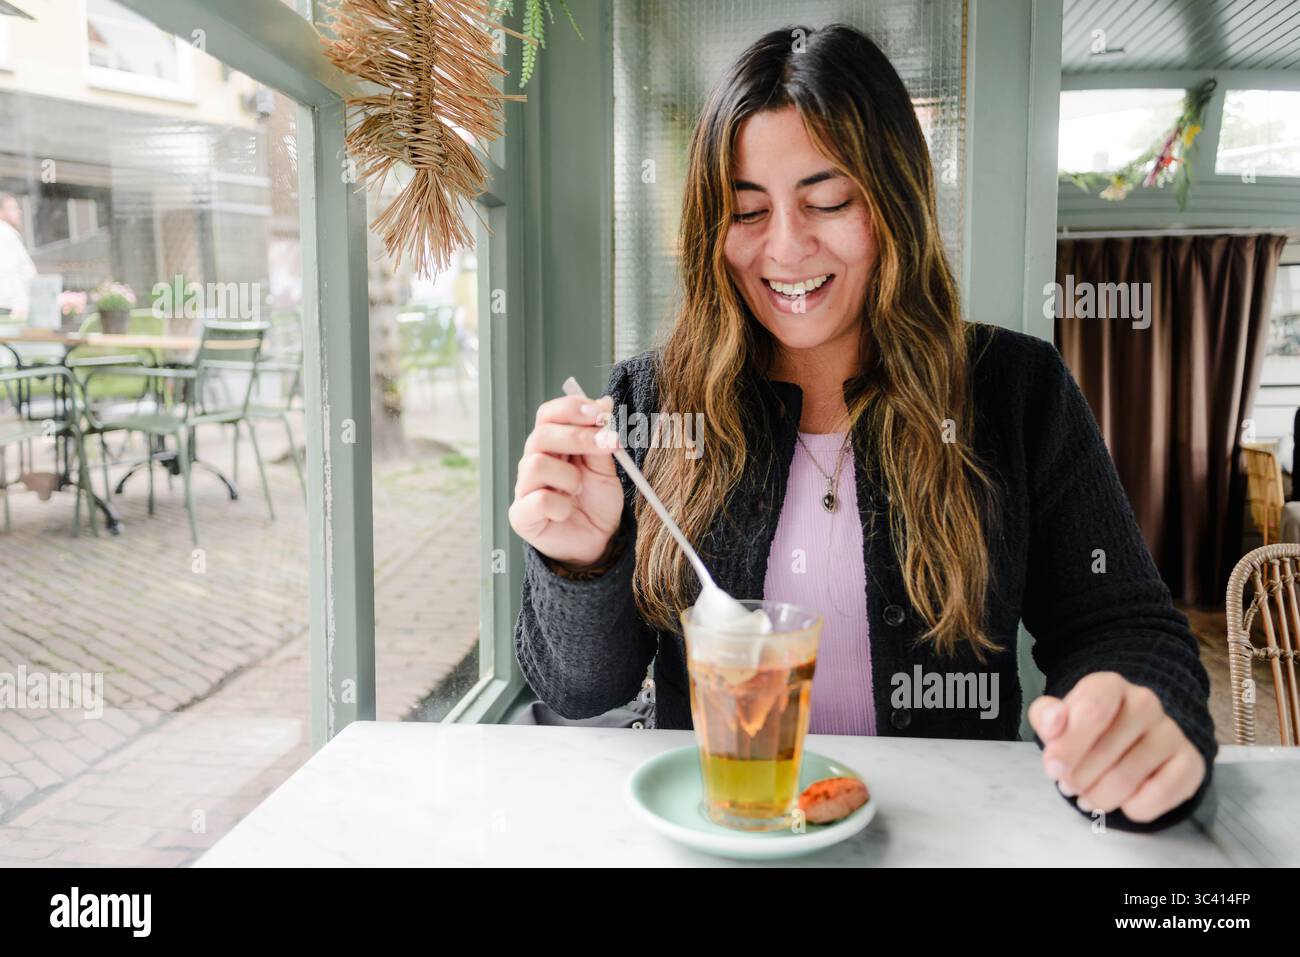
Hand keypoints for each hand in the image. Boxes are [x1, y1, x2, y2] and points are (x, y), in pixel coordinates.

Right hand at [508, 393, 624, 566]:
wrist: (598, 541)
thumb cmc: (596, 502)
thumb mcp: (607, 468)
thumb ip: (602, 440)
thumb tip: (604, 404)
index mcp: (553, 445)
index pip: (549, 414)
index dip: (571, 408)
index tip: (600, 412)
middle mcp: (534, 461)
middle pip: (542, 434)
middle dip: (578, 436)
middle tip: (609, 444)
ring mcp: (525, 488)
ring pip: (537, 465)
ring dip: (569, 477)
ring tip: (579, 490)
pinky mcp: (521, 515)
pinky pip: (539, 500)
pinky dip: (561, 505)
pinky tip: (567, 511)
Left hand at [1028, 672, 1205, 823]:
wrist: (1132, 738)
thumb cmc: (1086, 728)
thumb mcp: (1058, 718)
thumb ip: (1046, 716)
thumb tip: (1053, 720)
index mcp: (1110, 685)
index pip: (1093, 712)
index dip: (1069, 746)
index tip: (1052, 769)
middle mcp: (1146, 702)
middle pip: (1107, 751)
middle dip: (1078, 777)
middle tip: (1068, 785)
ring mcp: (1171, 732)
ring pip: (1128, 779)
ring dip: (1099, 797)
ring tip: (1086, 797)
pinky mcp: (1190, 762)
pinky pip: (1158, 796)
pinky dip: (1132, 808)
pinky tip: (1122, 802)